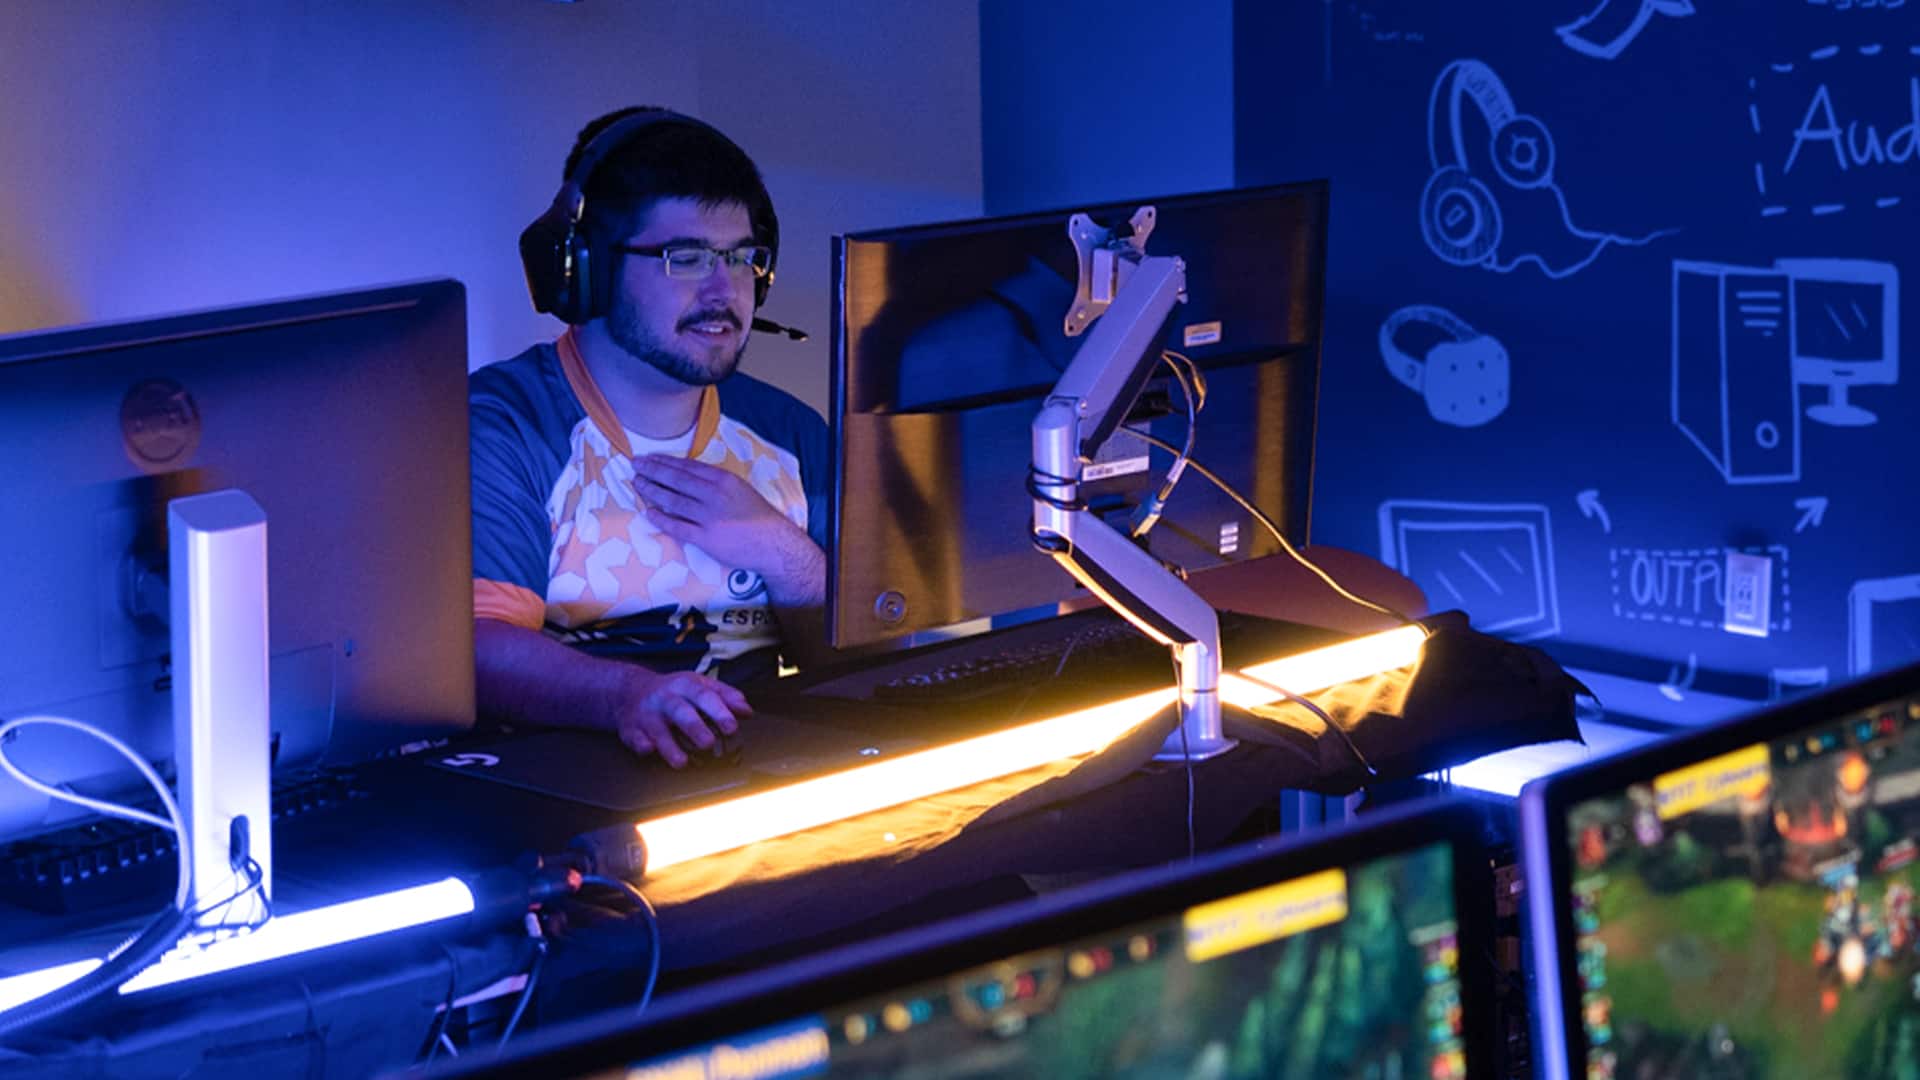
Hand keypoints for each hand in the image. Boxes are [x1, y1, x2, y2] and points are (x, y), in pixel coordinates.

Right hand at [614, 668, 750, 767]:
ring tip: (681, 761)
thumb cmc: (672, 691)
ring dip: (669, 746)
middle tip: (708, 743)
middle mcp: (665, 699)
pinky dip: (642, 745)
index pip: (704, 696)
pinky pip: (636, 738)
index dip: (719, 711)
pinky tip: (649, 750)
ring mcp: (647, 714)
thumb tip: (746, 710)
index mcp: (685, 686)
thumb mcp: (699, 685)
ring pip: (658, 730)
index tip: (731, 727)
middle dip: (694, 727)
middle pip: (680, 712)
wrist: (630, 690)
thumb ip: (725, 696)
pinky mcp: (632, 729)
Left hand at [632, 454, 822, 604]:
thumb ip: (715, 482)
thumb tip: (687, 474)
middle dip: (652, 471)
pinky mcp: (705, 538)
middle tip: (635, 466)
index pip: (687, 467)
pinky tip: (650, 512)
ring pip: (673, 501)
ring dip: (652, 491)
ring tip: (638, 484)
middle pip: (675, 480)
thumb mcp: (739, 489)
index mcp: (723, 480)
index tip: (649, 458)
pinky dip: (661, 519)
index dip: (664, 461)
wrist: (773, 543)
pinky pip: (677, 526)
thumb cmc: (757, 516)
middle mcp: (714, 495)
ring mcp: (708, 517)